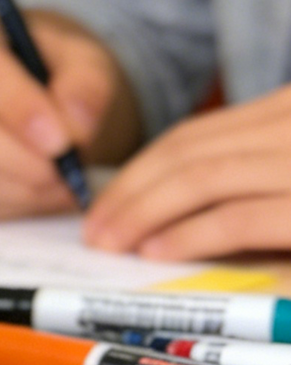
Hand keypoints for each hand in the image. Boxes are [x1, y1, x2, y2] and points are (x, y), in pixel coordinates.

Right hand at [0, 5, 118, 218]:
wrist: (23, 100)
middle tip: (65, 173)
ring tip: (58, 186)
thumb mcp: (81, 62)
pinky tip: (31, 196)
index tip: (62, 140)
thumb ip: (87, 84)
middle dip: (20, 160)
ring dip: (16, 189)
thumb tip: (76, 125)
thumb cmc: (48, 74)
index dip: (16, 106)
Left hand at [84, 87, 290, 258]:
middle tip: (94, 233)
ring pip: (201, 179)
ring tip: (112, 245)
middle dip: (129, 194)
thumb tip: (163, 208)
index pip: (194, 137)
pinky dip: (188, 237)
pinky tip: (156, 253)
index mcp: (288, 111)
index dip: (138, 172)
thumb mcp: (284, 177)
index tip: (102, 206)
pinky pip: (237, 220)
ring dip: (144, 214)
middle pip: (189, 154)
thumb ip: (243, 177)